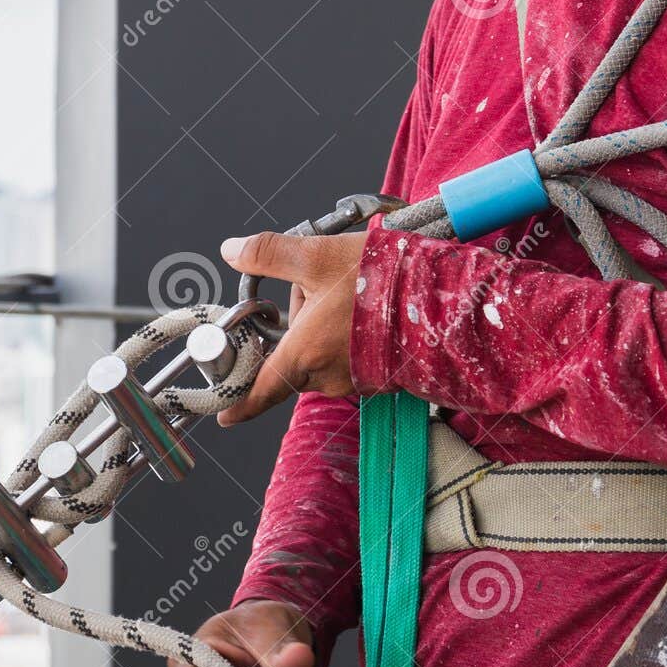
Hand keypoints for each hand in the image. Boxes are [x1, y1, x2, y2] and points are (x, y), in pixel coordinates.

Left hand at [217, 230, 368, 422]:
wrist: (443, 297)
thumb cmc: (381, 278)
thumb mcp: (317, 256)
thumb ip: (268, 254)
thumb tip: (231, 251)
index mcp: (304, 355)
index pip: (260, 391)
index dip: (238, 403)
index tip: (223, 415)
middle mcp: (325, 377)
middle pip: (288, 360)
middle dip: (293, 327)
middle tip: (312, 290)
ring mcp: (353, 380)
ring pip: (316, 357)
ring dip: (319, 330)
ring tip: (346, 294)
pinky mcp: (375, 377)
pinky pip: (343, 360)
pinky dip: (343, 338)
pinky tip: (363, 310)